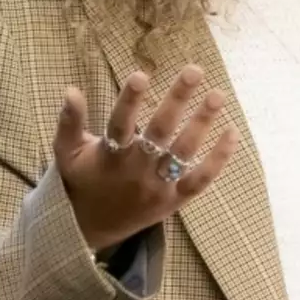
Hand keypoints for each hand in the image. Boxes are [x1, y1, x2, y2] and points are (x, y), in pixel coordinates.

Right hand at [54, 66, 239, 252]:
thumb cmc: (82, 181)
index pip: (120, 124)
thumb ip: (69, 122)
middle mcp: (136, 170)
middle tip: (194, 70)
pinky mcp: (174, 200)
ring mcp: (157, 186)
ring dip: (202, 123)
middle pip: (160, 131)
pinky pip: (200, 180)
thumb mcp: (68, 153)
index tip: (141, 74)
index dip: (130, 100)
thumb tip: (70, 89)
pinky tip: (232, 132)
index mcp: (110, 155)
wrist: (91, 230)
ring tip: (217, 95)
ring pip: (183, 153)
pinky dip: (218, 160)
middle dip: (177, 99)